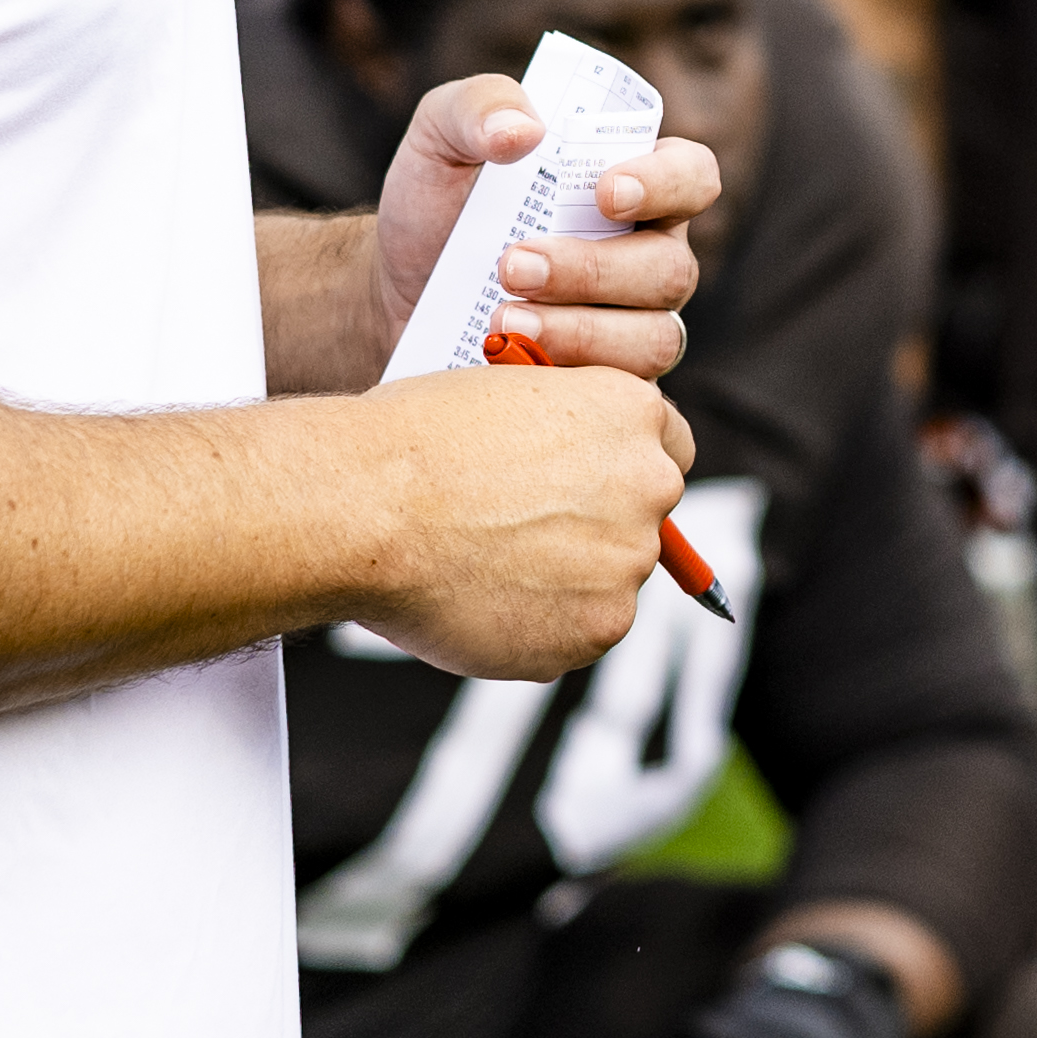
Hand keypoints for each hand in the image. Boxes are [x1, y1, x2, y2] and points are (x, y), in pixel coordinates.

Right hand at [342, 358, 697, 674]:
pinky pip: (575, 635)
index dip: (626, 469)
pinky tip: (476, 605)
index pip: (670, 445)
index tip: (596, 487)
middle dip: (596, 531)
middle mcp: (649, 485)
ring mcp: (628, 563)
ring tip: (478, 571)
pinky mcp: (599, 629)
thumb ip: (557, 440)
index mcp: (630, 412)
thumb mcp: (503, 401)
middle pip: (644, 520)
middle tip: (523, 540)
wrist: (366, 507)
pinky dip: (535, 632)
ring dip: (561, 586)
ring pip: (607, 584)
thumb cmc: (410, 444)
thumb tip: (559, 476)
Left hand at [368, 75, 718, 378]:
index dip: (666, 184)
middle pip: (670, 269)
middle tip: (511, 265)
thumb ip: (480, 107)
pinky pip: (619, 397)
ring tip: (499, 320)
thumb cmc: (436, 204)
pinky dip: (563, 379)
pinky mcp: (602, 385)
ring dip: (579, 332)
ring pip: (653, 339)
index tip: (605, 194)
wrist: (392, 291)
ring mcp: (633, 326)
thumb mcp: (442, 135)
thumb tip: (524, 128)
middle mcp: (649, 257)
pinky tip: (504, 362)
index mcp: (636, 186)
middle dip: (592, 271)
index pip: (693, 176)